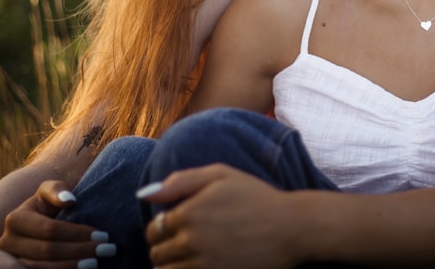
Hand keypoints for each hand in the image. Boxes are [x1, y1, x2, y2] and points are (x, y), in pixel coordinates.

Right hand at [0, 180, 112, 267]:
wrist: (33, 223)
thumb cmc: (47, 205)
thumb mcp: (49, 191)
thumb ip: (56, 189)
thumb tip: (69, 199)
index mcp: (15, 219)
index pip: (50, 229)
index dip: (77, 234)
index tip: (104, 236)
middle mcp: (7, 242)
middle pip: (47, 251)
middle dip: (80, 251)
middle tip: (107, 250)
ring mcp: (11, 261)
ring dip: (72, 267)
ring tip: (96, 264)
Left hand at [140, 164, 299, 268]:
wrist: (290, 227)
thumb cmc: (256, 196)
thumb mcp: (220, 174)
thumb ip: (180, 181)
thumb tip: (143, 194)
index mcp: (188, 213)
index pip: (154, 229)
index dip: (160, 228)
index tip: (172, 227)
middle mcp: (191, 241)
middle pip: (157, 253)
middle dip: (163, 248)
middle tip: (180, 242)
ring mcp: (203, 264)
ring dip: (171, 265)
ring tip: (188, 256)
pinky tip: (197, 265)